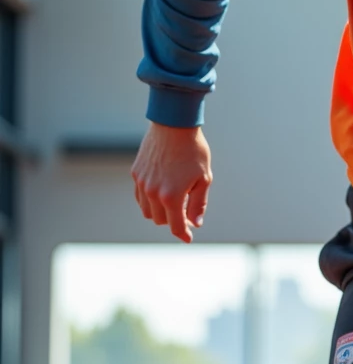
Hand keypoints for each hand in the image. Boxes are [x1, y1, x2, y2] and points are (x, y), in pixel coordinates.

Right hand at [131, 122, 211, 241]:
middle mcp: (153, 193)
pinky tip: (161, 194)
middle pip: (161, 220)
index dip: (183, 234)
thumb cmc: (193, 150)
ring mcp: (142, 183)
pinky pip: (140, 196)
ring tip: (174, 202)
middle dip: (174, 220)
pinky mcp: (136, 173)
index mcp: (171, 197)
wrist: (173, 124)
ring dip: (160, 212)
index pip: (175, 226)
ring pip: (147, 211)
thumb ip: (198, 204)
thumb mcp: (204, 178)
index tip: (188, 238)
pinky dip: (150, 201)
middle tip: (187, 213)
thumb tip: (195, 223)